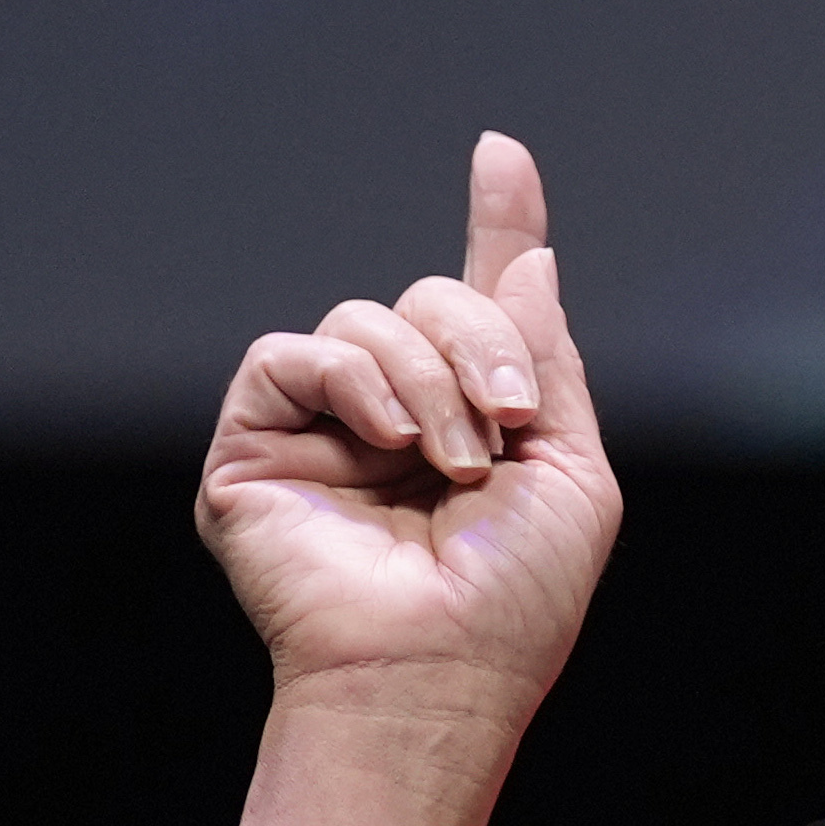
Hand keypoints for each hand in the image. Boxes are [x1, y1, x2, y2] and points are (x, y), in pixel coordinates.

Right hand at [196, 133, 620, 825]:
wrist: (436, 672)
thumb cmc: (513, 601)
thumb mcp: (572, 472)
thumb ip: (546, 358)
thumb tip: (532, 253)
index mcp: (473, 420)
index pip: (478, 303)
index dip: (496, 224)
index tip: (501, 153)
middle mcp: (395, 415)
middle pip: (431, 296)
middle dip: (483, 344)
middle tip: (509, 427)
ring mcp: (320, 429)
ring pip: (367, 318)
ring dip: (430, 379)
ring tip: (453, 463)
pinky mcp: (253, 447)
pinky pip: (293, 355)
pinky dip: (353, 382)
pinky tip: (391, 441)